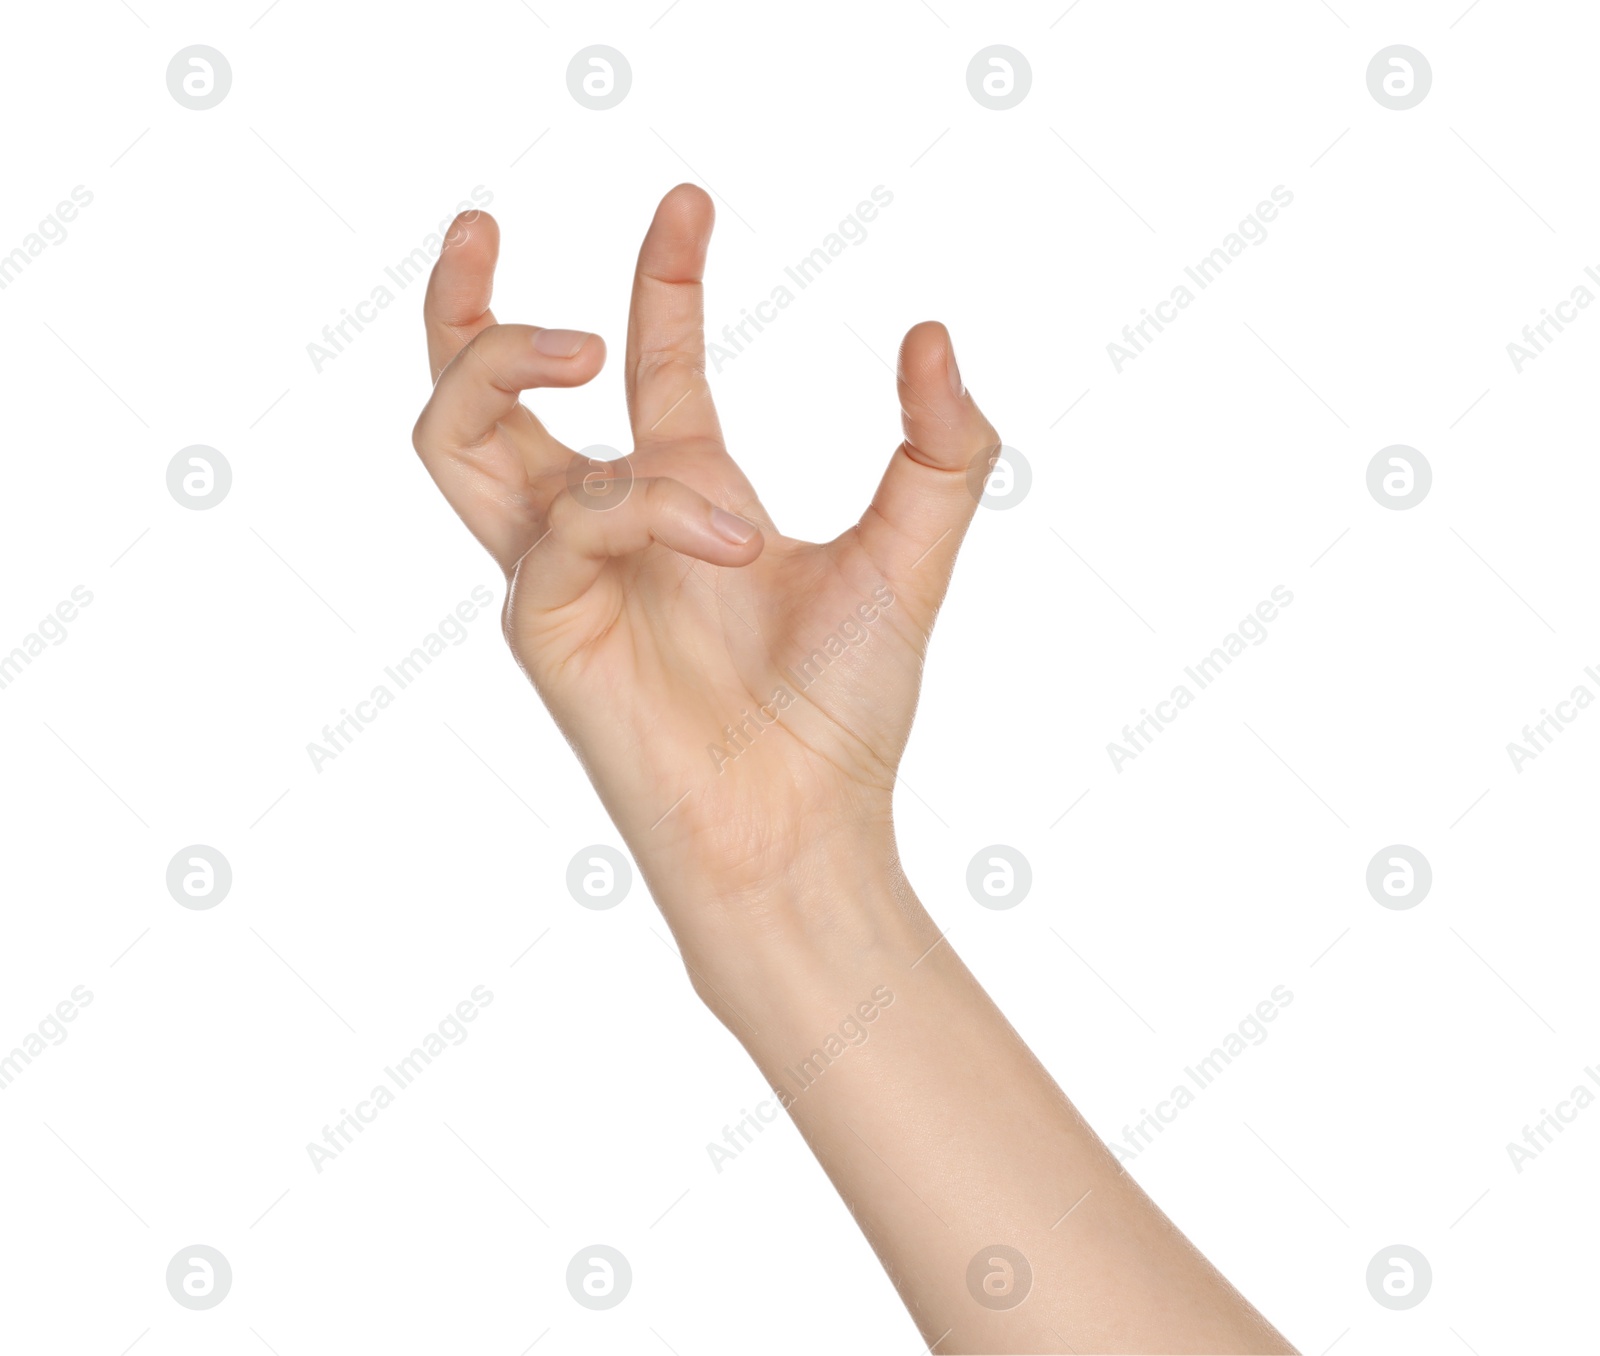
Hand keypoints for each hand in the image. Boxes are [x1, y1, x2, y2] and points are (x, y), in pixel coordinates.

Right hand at [413, 185, 998, 993]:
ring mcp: (561, 575)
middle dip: (466, 303)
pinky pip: (563, 524)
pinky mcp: (542, 624)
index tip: (691, 202)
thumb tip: (933, 333)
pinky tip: (729, 536)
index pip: (651, 365)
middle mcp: (606, 527)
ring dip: (491, 362)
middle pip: (481, 394)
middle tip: (487, 224)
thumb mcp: (910, 553)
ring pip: (453, 437)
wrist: (806, 825)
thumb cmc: (841, 710)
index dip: (664, 277)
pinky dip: (646, 508)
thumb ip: (940, 447)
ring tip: (578, 342)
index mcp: (683, 498)